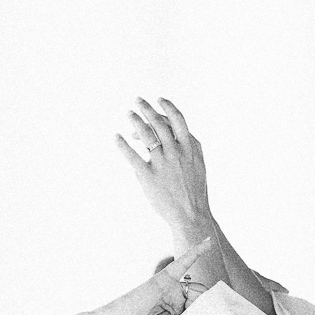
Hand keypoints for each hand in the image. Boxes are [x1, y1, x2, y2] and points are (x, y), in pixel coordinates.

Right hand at [87, 238, 213, 314]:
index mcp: (175, 309)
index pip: (199, 308)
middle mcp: (174, 295)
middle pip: (201, 298)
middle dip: (211, 309)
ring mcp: (170, 286)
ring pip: (197, 288)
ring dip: (206, 299)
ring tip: (209, 312)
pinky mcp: (164, 278)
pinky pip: (182, 262)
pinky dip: (194, 252)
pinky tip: (208, 243)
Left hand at [114, 98, 211, 239]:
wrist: (191, 214)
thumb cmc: (194, 189)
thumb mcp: (198, 163)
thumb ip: (188, 145)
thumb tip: (173, 130)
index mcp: (190, 147)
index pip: (177, 120)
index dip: (167, 107)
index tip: (158, 99)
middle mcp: (176, 152)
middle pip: (159, 123)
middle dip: (147, 109)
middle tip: (137, 100)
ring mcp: (162, 163)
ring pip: (146, 135)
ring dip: (136, 122)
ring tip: (129, 114)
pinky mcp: (148, 176)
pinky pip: (132, 156)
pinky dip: (122, 145)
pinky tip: (116, 137)